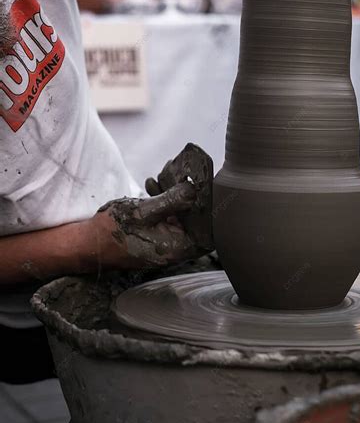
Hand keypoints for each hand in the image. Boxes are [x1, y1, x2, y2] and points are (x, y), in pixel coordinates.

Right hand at [94, 144, 213, 269]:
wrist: (86, 244)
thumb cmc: (111, 232)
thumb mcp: (141, 212)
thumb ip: (170, 201)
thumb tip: (193, 191)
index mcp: (176, 248)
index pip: (207, 230)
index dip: (210, 209)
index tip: (205, 186)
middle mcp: (174, 248)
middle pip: (194, 220)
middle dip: (189, 196)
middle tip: (182, 174)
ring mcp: (165, 242)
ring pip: (180, 215)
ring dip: (174, 195)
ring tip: (162, 176)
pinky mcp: (156, 235)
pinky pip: (167, 216)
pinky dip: (163, 200)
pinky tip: (152, 185)